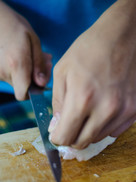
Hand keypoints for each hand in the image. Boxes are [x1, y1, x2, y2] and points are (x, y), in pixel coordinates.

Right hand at [0, 0, 51, 99]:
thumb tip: (42, 84)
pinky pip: (11, 78)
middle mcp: (3, 72)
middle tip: (44, 63)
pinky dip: (19, 72)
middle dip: (35, 79)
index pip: (23, 94)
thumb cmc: (14, 26)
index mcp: (16, 63)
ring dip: (28, 74)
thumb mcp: (34, 41)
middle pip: (24, 89)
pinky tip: (22, 58)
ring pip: (18, 84)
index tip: (41, 81)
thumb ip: (39, 65)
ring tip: (32, 57)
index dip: (34, 92)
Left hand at [49, 0, 135, 148]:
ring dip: (88, 131)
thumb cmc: (89, 50)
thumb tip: (57, 126)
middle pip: (82, 142)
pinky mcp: (134, 110)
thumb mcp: (62, 72)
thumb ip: (58, 103)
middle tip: (69, 125)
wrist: (122, 36)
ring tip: (87, 113)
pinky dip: (104, 126)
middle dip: (71, 137)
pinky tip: (101, 111)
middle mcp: (105, 110)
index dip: (57, 138)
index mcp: (82, 99)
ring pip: (98, 138)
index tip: (57, 133)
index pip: (65, 137)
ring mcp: (123, 111)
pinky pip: (114, 131)